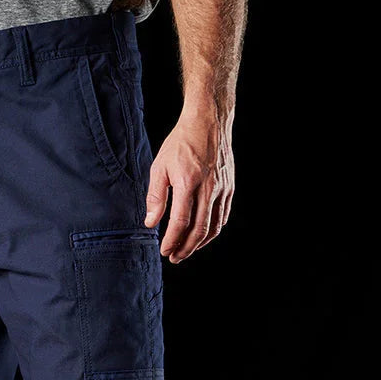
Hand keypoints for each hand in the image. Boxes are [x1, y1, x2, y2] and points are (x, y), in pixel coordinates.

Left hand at [144, 108, 234, 262]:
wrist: (208, 121)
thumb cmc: (182, 142)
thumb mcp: (160, 166)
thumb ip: (155, 197)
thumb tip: (150, 223)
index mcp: (188, 182)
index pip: (181, 221)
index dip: (172, 240)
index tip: (164, 251)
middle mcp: (208, 188)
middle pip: (199, 229)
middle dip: (185, 248)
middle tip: (174, 258)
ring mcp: (222, 188)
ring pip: (213, 226)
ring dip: (199, 244)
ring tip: (186, 251)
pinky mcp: (229, 187)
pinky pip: (223, 216)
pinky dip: (212, 231)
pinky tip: (202, 236)